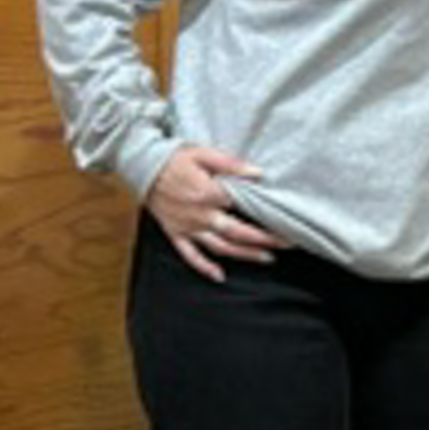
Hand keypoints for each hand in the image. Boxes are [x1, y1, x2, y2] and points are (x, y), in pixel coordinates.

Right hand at [143, 146, 287, 281]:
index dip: (267, 214)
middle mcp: (200, 215)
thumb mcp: (203, 153)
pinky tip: (219, 276)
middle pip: (238, 232)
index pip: (245, 207)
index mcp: (209, 193)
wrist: (140, 165)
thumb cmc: (173, 158)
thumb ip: (231, 164)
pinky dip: (204, 267)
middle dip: (265, 240)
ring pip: (220, 247)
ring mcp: (187, 227)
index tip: (287, 220)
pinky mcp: (175, 233)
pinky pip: (190, 255)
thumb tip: (258, 173)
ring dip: (245, 255)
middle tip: (288, 244)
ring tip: (267, 258)